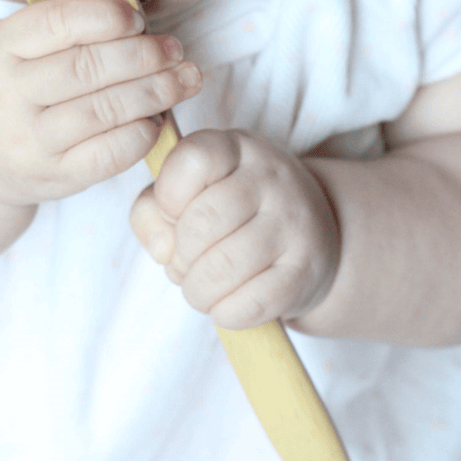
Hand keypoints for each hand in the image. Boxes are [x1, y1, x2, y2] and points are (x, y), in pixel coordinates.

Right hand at [0, 0, 200, 205]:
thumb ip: (51, 27)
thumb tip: (132, 15)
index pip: (59, 22)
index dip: (109, 16)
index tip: (137, 18)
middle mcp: (8, 97)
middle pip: (90, 68)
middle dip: (146, 55)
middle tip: (176, 49)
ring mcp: (30, 143)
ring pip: (106, 111)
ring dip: (157, 92)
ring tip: (185, 78)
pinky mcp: (53, 178)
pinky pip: (110, 154)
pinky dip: (143, 133)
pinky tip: (157, 117)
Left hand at [129, 130, 339, 328]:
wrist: (309, 236)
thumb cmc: (231, 214)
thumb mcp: (187, 195)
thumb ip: (151, 211)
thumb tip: (162, 247)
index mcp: (237, 147)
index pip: (193, 159)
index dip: (168, 196)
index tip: (173, 214)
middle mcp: (272, 176)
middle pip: (204, 221)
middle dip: (180, 256)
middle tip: (184, 265)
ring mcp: (295, 221)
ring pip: (225, 267)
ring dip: (198, 291)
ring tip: (201, 288)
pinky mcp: (306, 268)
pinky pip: (252, 303)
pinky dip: (226, 313)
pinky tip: (227, 303)